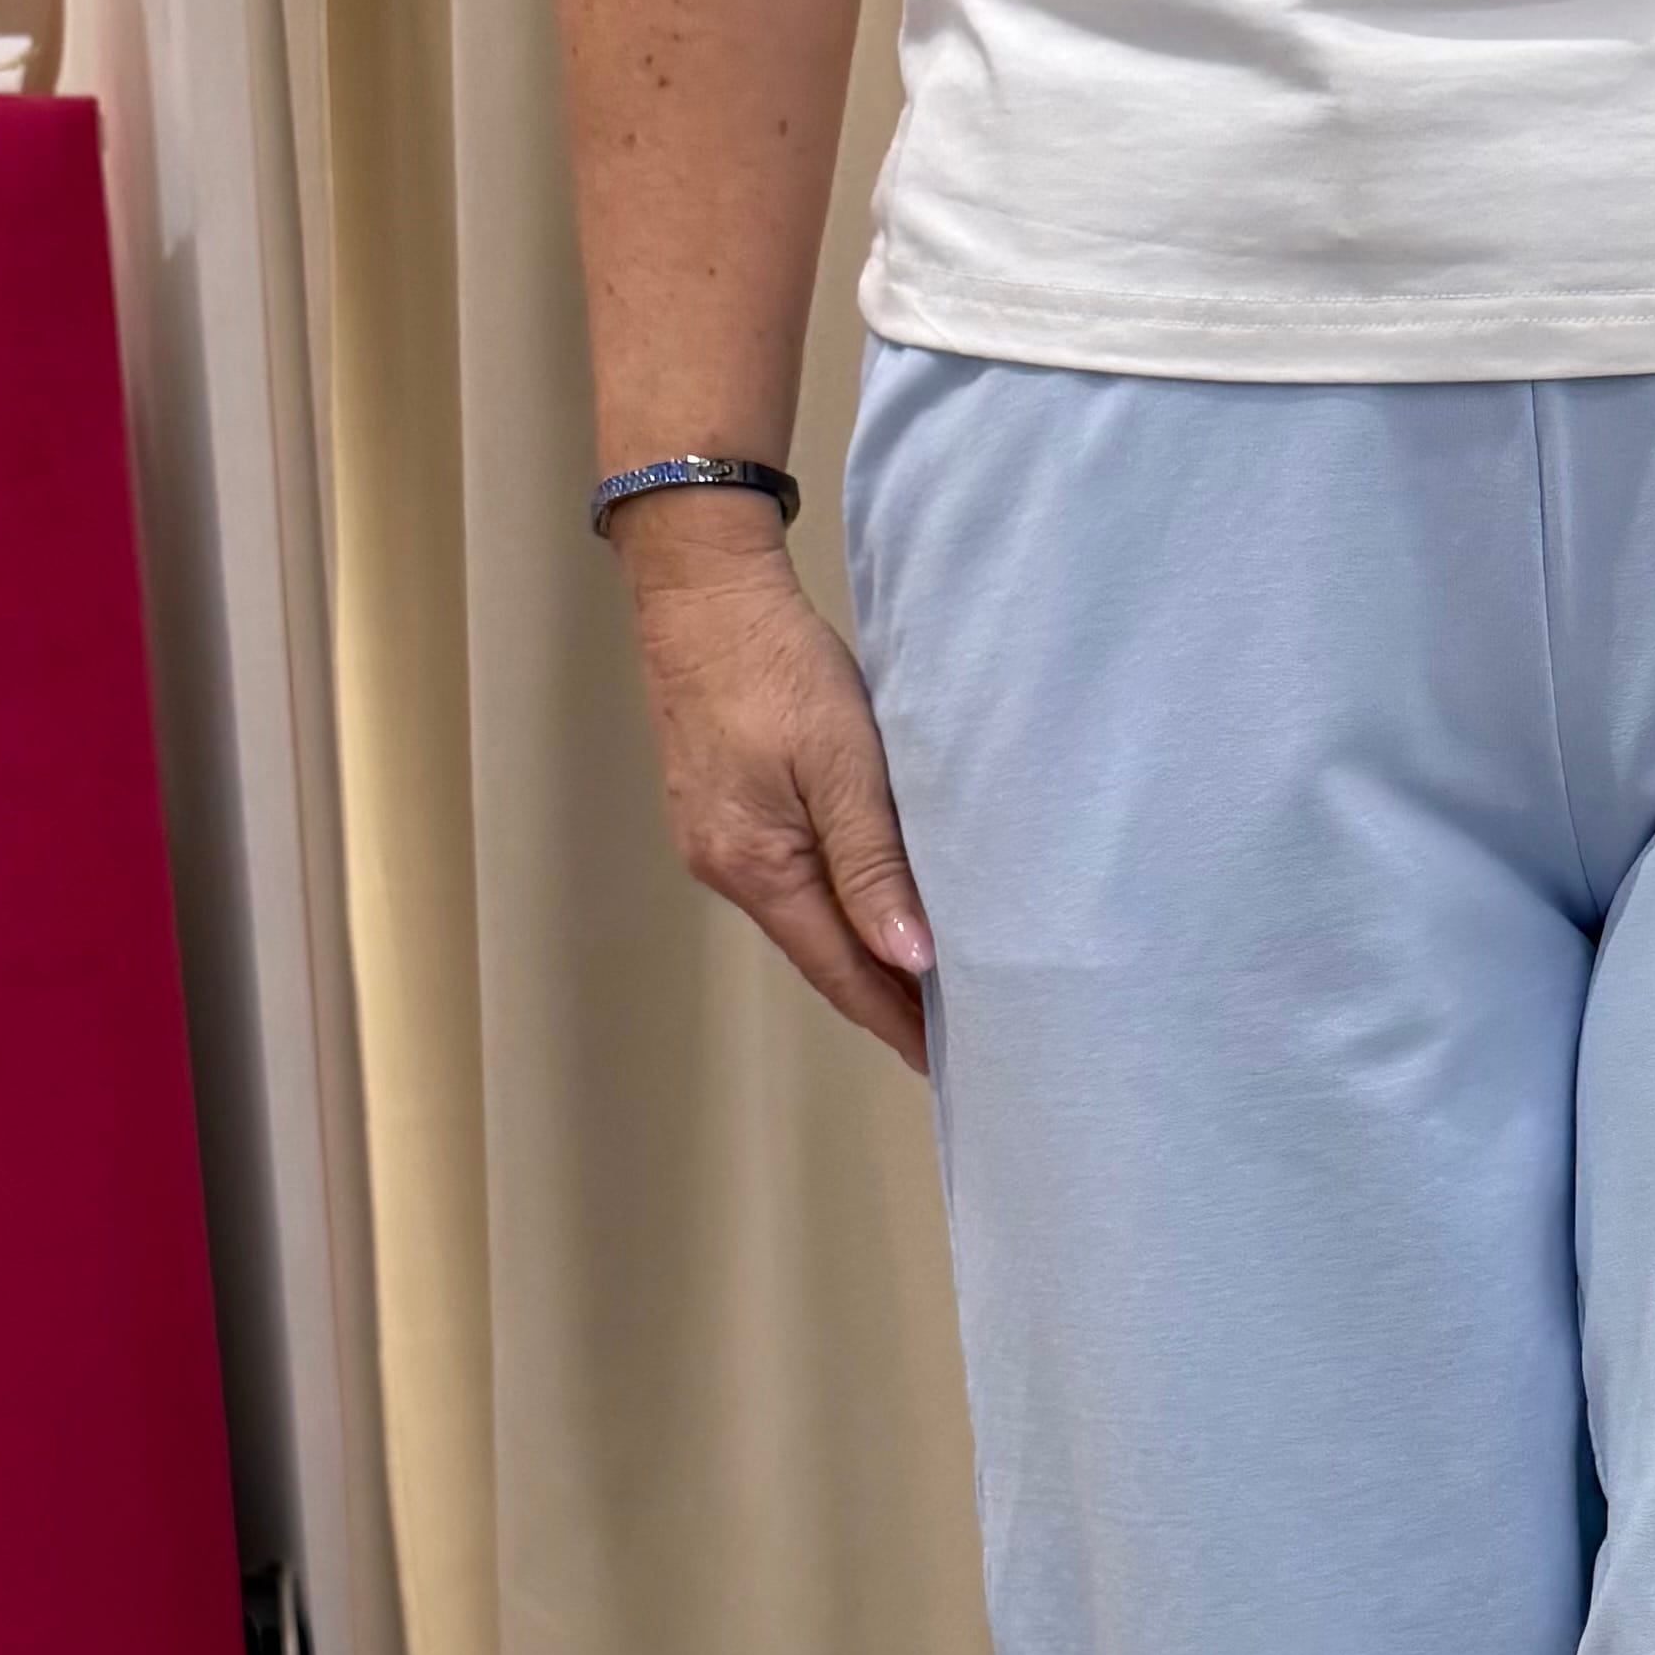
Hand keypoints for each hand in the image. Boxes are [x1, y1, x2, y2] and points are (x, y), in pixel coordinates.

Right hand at [620, 514, 933, 1070]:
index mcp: (758, 867)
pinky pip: (791, 883)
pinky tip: (872, 911)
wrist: (703, 594)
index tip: (944, 1060)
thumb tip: (910, 960)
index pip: (840, 970)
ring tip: (925, 987)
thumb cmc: (777, 667)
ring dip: (861, 955)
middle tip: (951, 1038)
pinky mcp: (722, 812)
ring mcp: (718, 843)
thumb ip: (875, 865)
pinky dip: (836, 910)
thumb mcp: (843, 764)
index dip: (893, 1017)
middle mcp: (728, 870)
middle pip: (820, 956)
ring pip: (805, 920)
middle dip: (882, 999)